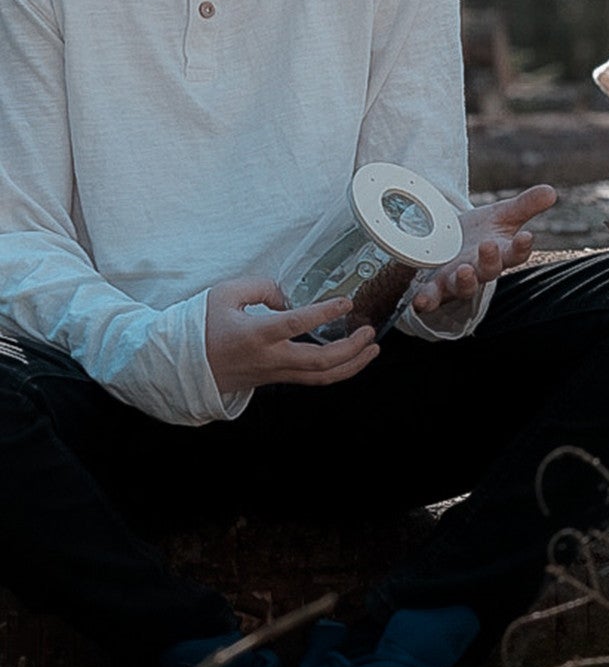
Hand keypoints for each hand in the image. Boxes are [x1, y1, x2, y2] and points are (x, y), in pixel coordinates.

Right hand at [205, 278, 378, 393]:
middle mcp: (268, 358)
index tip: (346, 302)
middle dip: (351, 349)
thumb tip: (287, 296)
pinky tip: (348, 358)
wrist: (178, 364)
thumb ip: (261, 287)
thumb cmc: (199, 327)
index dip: (325, 312)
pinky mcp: (273, 379)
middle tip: (369, 332)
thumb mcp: (225, 294)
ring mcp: (272, 373)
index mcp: (255, 334)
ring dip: (351, 365)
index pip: (297, 324)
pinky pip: (310, 379)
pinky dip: (334, 370)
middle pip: (319, 362)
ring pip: (320, 377)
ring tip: (371, 350)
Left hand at [409, 184, 556, 316]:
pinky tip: (421, 301)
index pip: (516, 253)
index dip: (521, 247)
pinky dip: (427, 300)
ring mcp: (458, 279)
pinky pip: (432, 296)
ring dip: (465, 280)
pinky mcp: (435, 285)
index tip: (527, 236)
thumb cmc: (479, 232)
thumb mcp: (501, 215)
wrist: (448, 243)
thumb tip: (551, 191)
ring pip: (464, 286)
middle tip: (489, 246)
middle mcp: (481, 270)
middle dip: (490, 260)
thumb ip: (525, 205)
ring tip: (464, 270)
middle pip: (490, 270)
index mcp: (500, 253)